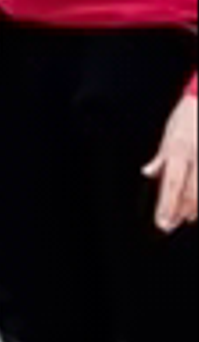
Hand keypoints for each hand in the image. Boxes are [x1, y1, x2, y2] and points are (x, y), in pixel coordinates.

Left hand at [151, 82, 197, 236]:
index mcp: (179, 150)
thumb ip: (161, 157)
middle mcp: (194, 156)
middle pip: (189, 192)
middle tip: (171, 224)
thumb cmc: (187, 117)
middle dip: (180, 211)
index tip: (162, 223)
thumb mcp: (170, 133)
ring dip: (195, 208)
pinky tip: (197, 207)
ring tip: (188, 218)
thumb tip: (148, 172)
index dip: (167, 206)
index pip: (172, 184)